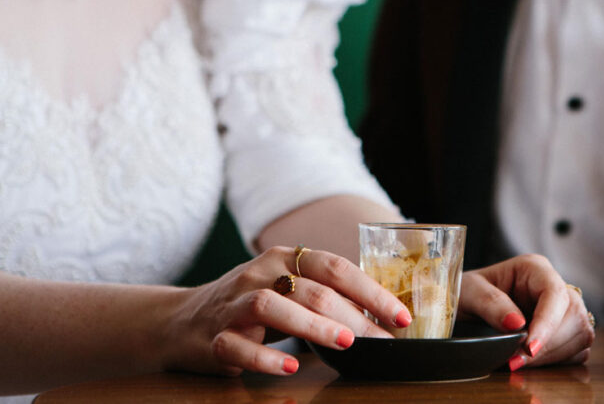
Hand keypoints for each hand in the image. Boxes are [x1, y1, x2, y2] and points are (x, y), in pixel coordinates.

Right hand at [163, 246, 410, 375]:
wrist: (182, 319)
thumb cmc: (252, 303)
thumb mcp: (289, 287)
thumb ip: (327, 293)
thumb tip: (382, 314)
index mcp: (285, 258)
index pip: (335, 267)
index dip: (371, 290)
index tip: (399, 315)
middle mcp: (260, 274)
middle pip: (311, 289)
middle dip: (352, 314)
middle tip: (380, 338)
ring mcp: (234, 304)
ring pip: (273, 307)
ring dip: (312, 325)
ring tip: (344, 344)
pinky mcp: (214, 336)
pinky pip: (238, 345)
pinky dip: (265, 356)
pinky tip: (290, 366)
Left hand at [458, 254, 595, 368]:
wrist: (459, 307)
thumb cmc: (465, 293)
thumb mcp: (469, 292)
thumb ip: (490, 304)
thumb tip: (516, 323)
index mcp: (534, 268)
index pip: (554, 293)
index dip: (547, 323)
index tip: (529, 348)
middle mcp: (553, 285)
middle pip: (573, 315)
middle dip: (548, 344)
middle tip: (515, 362)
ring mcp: (562, 309)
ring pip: (580, 333)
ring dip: (552, 355)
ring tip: (519, 363)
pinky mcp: (564, 330)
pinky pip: (578, 349)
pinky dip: (558, 361)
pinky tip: (532, 363)